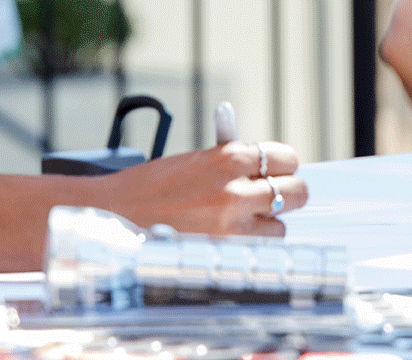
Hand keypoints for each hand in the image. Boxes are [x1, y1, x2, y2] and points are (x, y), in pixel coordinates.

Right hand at [100, 140, 305, 236]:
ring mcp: (231, 226)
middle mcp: (234, 191)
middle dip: (289, 189)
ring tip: (249, 216)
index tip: (279, 166)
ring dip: (269, 221)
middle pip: (296, 191)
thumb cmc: (151, 186)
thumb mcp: (194, 160)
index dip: (284, 162)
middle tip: (277, 190)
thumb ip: (231, 161)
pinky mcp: (222, 253)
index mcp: (226, 158)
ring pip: (281, 226)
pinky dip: (253, 244)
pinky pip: (258, 250)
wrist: (114, 214)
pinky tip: (236, 235)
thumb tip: (264, 166)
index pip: (284, 157)